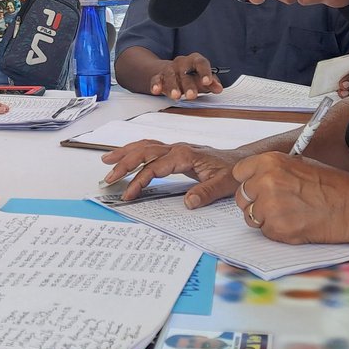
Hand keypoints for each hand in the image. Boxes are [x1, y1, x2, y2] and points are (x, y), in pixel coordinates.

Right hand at [101, 140, 246, 205]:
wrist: (241, 160)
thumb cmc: (232, 171)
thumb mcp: (224, 185)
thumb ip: (206, 192)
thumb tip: (188, 202)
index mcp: (184, 155)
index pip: (154, 167)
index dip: (139, 180)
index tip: (128, 194)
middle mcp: (177, 148)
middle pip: (144, 152)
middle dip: (124, 163)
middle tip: (108, 177)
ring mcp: (175, 148)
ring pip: (145, 146)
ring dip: (125, 152)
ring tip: (107, 160)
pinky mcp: (175, 151)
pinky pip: (151, 147)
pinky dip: (135, 150)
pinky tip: (126, 154)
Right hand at [149, 53, 223, 99]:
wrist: (173, 72)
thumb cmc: (192, 76)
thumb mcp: (203, 78)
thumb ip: (211, 83)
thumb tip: (218, 88)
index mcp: (195, 60)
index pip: (201, 63)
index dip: (205, 72)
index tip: (207, 82)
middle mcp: (181, 62)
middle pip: (184, 72)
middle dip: (188, 85)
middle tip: (192, 95)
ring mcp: (169, 69)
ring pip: (170, 76)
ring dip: (173, 86)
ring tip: (176, 96)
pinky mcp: (159, 76)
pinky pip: (156, 79)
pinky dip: (156, 84)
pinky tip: (156, 90)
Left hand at [232, 152, 348, 243]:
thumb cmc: (330, 185)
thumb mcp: (298, 164)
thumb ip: (272, 170)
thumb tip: (254, 178)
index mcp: (269, 162)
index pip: (238, 172)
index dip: (247, 181)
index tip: (254, 187)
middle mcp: (265, 181)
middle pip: (241, 196)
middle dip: (254, 201)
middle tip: (274, 204)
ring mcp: (269, 206)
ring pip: (250, 216)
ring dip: (264, 217)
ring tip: (288, 213)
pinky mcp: (276, 228)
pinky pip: (264, 231)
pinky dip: (276, 230)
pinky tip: (295, 223)